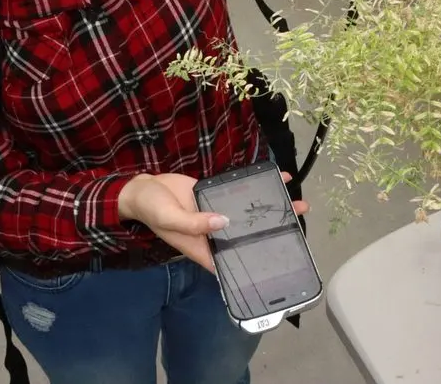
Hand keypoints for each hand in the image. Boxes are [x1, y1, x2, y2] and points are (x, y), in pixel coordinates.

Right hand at [117, 172, 309, 272]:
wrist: (141, 188)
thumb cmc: (152, 209)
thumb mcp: (170, 218)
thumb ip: (195, 223)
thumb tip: (224, 222)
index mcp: (203, 247)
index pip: (232, 262)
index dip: (253, 263)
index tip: (278, 258)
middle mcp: (213, 234)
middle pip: (247, 236)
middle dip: (271, 231)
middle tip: (298, 223)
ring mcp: (216, 214)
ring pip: (248, 214)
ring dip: (270, 208)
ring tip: (298, 202)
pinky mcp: (215, 196)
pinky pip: (239, 194)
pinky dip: (256, 187)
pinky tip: (276, 178)